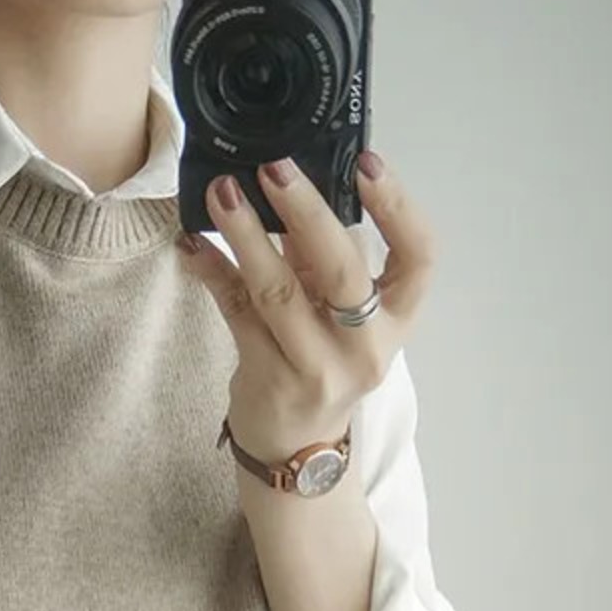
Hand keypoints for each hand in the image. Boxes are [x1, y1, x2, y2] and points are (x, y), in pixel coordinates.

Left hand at [175, 150, 436, 460]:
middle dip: (305, 213)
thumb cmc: (321, 362)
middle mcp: (364, 347)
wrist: (296, 446)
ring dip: (246, 237)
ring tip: (223, 193)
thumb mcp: (336, 312)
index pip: (420, 259)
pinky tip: (192, 246)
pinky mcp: (270, 378)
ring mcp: (317, 368)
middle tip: (273, 169)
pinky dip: (213, 274)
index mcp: (395, 320)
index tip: (365, 164)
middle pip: (342, 272)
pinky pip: (238, 315)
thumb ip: (320, 259)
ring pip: (280, 293)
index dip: (397, 208)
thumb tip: (287, 186)